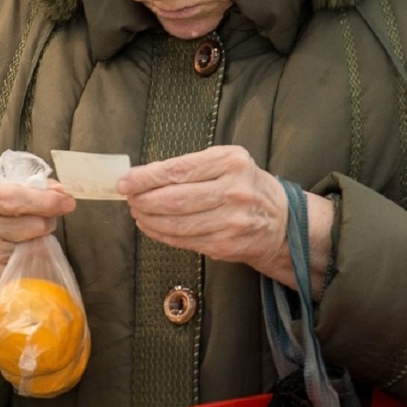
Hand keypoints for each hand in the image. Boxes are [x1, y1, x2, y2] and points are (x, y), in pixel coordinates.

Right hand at [0, 179, 74, 335]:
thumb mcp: (9, 195)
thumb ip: (35, 189)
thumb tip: (61, 193)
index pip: (14, 197)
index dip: (44, 199)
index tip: (67, 201)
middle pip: (32, 222)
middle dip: (48, 220)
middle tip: (50, 219)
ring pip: (36, 245)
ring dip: (43, 240)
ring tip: (31, 237)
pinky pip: (32, 267)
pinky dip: (38, 261)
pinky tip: (28, 256)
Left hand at [117, 145, 334, 296]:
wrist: (282, 222)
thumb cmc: (245, 185)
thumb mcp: (225, 163)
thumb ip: (188, 167)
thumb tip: (141, 176)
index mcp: (230, 162)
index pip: (177, 170)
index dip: (145, 178)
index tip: (124, 182)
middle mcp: (234, 190)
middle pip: (174, 198)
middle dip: (143, 199)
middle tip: (128, 199)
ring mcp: (231, 220)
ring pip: (176, 223)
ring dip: (148, 219)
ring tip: (137, 212)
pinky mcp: (226, 244)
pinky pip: (184, 240)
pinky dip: (161, 234)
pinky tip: (150, 227)